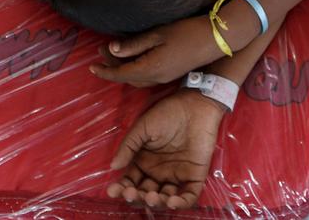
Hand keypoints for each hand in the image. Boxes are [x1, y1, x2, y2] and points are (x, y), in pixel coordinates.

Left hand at [91, 15, 237, 86]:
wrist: (214, 39)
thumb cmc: (185, 32)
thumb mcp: (157, 35)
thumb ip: (134, 45)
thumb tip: (112, 50)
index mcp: (151, 68)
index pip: (121, 74)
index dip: (105, 71)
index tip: (91, 67)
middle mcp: (156, 77)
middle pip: (128, 78)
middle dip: (112, 68)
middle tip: (101, 52)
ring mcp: (165, 78)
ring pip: (137, 79)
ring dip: (123, 70)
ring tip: (112, 54)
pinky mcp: (171, 74)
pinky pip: (147, 77)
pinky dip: (135, 70)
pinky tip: (132, 59)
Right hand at [106, 91, 224, 209]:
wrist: (194, 105)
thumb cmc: (167, 114)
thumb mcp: (142, 128)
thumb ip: (128, 147)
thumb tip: (113, 167)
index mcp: (145, 162)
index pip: (131, 182)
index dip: (122, 188)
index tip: (113, 190)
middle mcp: (159, 172)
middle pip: (145, 193)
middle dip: (137, 197)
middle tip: (131, 194)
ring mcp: (177, 175)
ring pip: (164, 199)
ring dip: (156, 202)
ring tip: (151, 197)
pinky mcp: (195, 176)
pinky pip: (188, 196)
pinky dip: (180, 204)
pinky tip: (170, 202)